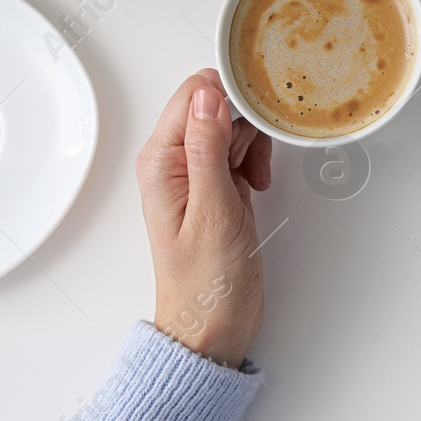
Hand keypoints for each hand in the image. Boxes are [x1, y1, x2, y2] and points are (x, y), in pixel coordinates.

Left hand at [135, 70, 273, 367]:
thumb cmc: (206, 283)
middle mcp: (172, 161)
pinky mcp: (214, 185)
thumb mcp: (213, 211)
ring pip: (230, 125)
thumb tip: (209, 95)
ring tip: (257, 178)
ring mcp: (193, 173)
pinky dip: (255, 158)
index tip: (259, 113)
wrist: (211, 327)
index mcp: (161, 161)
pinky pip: (237, 150)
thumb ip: (208, 148)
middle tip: (257, 158)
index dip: (231, 94)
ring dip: (253, 143)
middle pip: (214, 104)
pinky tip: (258, 182)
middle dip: (246, 121)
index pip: (194, 93)